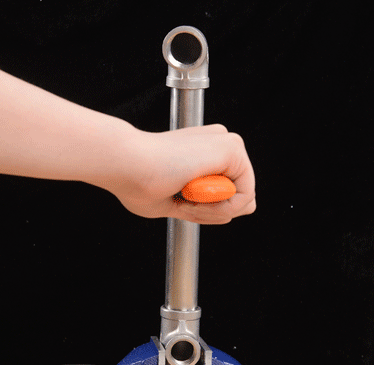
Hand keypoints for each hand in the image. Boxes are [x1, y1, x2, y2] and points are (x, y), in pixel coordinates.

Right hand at [105, 125, 256, 223]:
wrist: (125, 163)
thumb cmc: (137, 181)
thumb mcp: (179, 201)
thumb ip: (208, 205)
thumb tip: (248, 207)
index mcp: (206, 152)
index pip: (229, 194)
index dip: (209, 212)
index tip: (182, 206)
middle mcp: (220, 143)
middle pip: (241, 197)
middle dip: (215, 212)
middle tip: (184, 204)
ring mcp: (228, 143)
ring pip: (244, 198)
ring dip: (213, 211)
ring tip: (185, 198)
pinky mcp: (233, 148)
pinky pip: (245, 195)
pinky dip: (220, 207)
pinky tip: (194, 195)